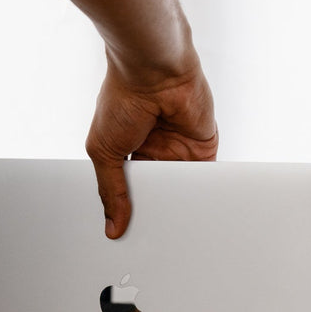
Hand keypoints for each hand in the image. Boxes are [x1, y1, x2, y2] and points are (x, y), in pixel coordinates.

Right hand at [86, 56, 217, 238]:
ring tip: (171, 233)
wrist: (153, 72)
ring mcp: (179, 148)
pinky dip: (203, 193)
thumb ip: (110, 191)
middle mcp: (153, 149)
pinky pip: (206, 177)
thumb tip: (112, 225)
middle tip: (149, 239)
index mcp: (126, 149)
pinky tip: (196, 213)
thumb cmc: (121, 98)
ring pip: (181, 188)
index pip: (129, 187)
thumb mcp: (104, 151)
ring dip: (178, 205)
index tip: (126, 233)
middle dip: (154, 210)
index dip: (127, 208)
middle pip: (156, 191)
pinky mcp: (203, 146)